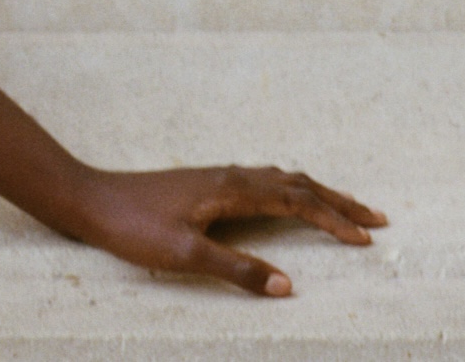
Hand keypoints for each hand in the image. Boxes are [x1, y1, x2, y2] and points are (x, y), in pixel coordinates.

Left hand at [65, 165, 386, 294]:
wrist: (87, 199)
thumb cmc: (131, 226)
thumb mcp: (184, 254)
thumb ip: (236, 269)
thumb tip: (287, 286)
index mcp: (231, 190)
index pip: (296, 202)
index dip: (333, 220)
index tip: (366, 239)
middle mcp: (229, 177)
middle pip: (296, 183)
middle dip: (337, 201)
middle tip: (377, 218)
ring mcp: (216, 178)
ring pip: (278, 178)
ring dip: (315, 192)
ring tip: (342, 207)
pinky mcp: (204, 184)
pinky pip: (260, 180)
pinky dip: (287, 189)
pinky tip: (284, 198)